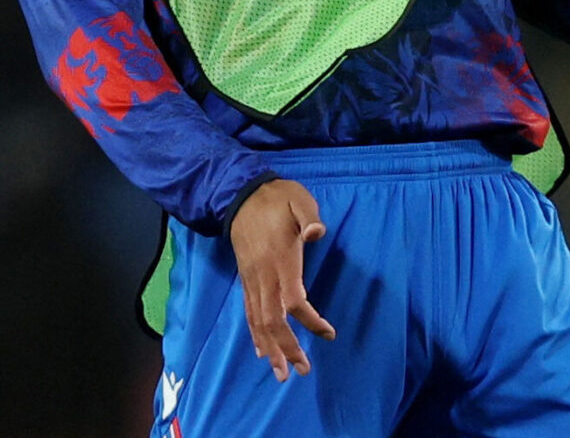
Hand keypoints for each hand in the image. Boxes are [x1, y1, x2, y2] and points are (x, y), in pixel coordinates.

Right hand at [228, 178, 335, 381]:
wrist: (241, 195)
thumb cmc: (277, 199)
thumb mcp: (298, 200)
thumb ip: (310, 218)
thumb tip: (316, 234)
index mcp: (280, 259)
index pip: (293, 301)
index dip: (309, 321)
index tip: (328, 333)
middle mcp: (263, 275)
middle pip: (273, 320)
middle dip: (287, 348)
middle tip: (303, 370)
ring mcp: (251, 279)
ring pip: (258, 321)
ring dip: (270, 349)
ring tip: (281, 374)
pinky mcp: (245, 279)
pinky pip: (248, 312)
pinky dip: (255, 334)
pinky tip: (261, 351)